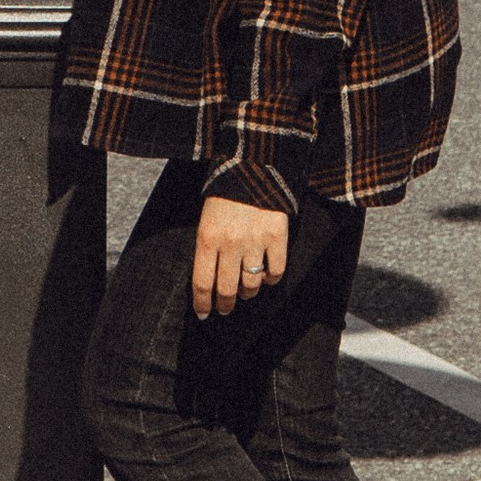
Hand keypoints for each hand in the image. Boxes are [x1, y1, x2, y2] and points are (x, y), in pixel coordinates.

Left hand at [193, 190, 290, 321]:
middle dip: (225, 305)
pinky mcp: (277, 236)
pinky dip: (270, 279)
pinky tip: (266, 275)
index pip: (202, 283)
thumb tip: (210, 284)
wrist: (251, 167)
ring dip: (248, 292)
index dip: (202, 303)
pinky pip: (275, 272)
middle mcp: (230, 243)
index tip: (204, 313)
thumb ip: (208, 250)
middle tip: (225, 309)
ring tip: (246, 290)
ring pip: (252, 284)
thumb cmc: (224, 196)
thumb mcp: (206, 221)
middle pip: (227, 289)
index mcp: (207, 238)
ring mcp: (255, 240)